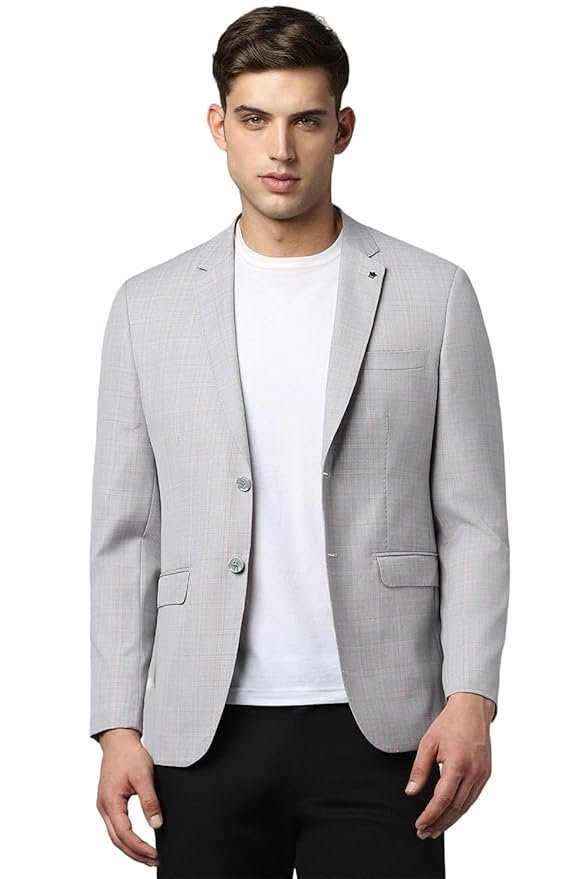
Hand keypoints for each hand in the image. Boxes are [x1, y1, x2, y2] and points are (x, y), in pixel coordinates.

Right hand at [95, 729, 161, 866]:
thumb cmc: (129, 754)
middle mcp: (104, 807)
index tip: (155, 854)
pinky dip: (126, 838)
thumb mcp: (143, 776)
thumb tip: (157, 823)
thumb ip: (150, 801)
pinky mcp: (109, 803)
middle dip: (135, 854)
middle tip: (154, 860)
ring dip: (131, 848)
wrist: (119, 740)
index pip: (125, 834)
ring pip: (115, 836)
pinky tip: (137, 841)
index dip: (140, 847)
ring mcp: (105, 806)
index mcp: (110, 802)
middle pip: (118, 841)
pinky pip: (116, 827)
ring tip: (148, 856)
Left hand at [404, 693, 493, 839]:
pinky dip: (460, 810)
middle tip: (424, 833)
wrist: (472, 710)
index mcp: (457, 764)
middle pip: (455, 808)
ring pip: (465, 806)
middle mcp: (473, 773)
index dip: (430, 815)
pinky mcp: (486, 774)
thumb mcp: (428, 743)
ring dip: (450, 821)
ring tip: (435, 829)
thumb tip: (411, 792)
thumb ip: (419, 769)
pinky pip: (472, 798)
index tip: (419, 824)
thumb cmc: (449, 724)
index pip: (442, 799)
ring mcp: (482, 775)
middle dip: (439, 823)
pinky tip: (450, 815)